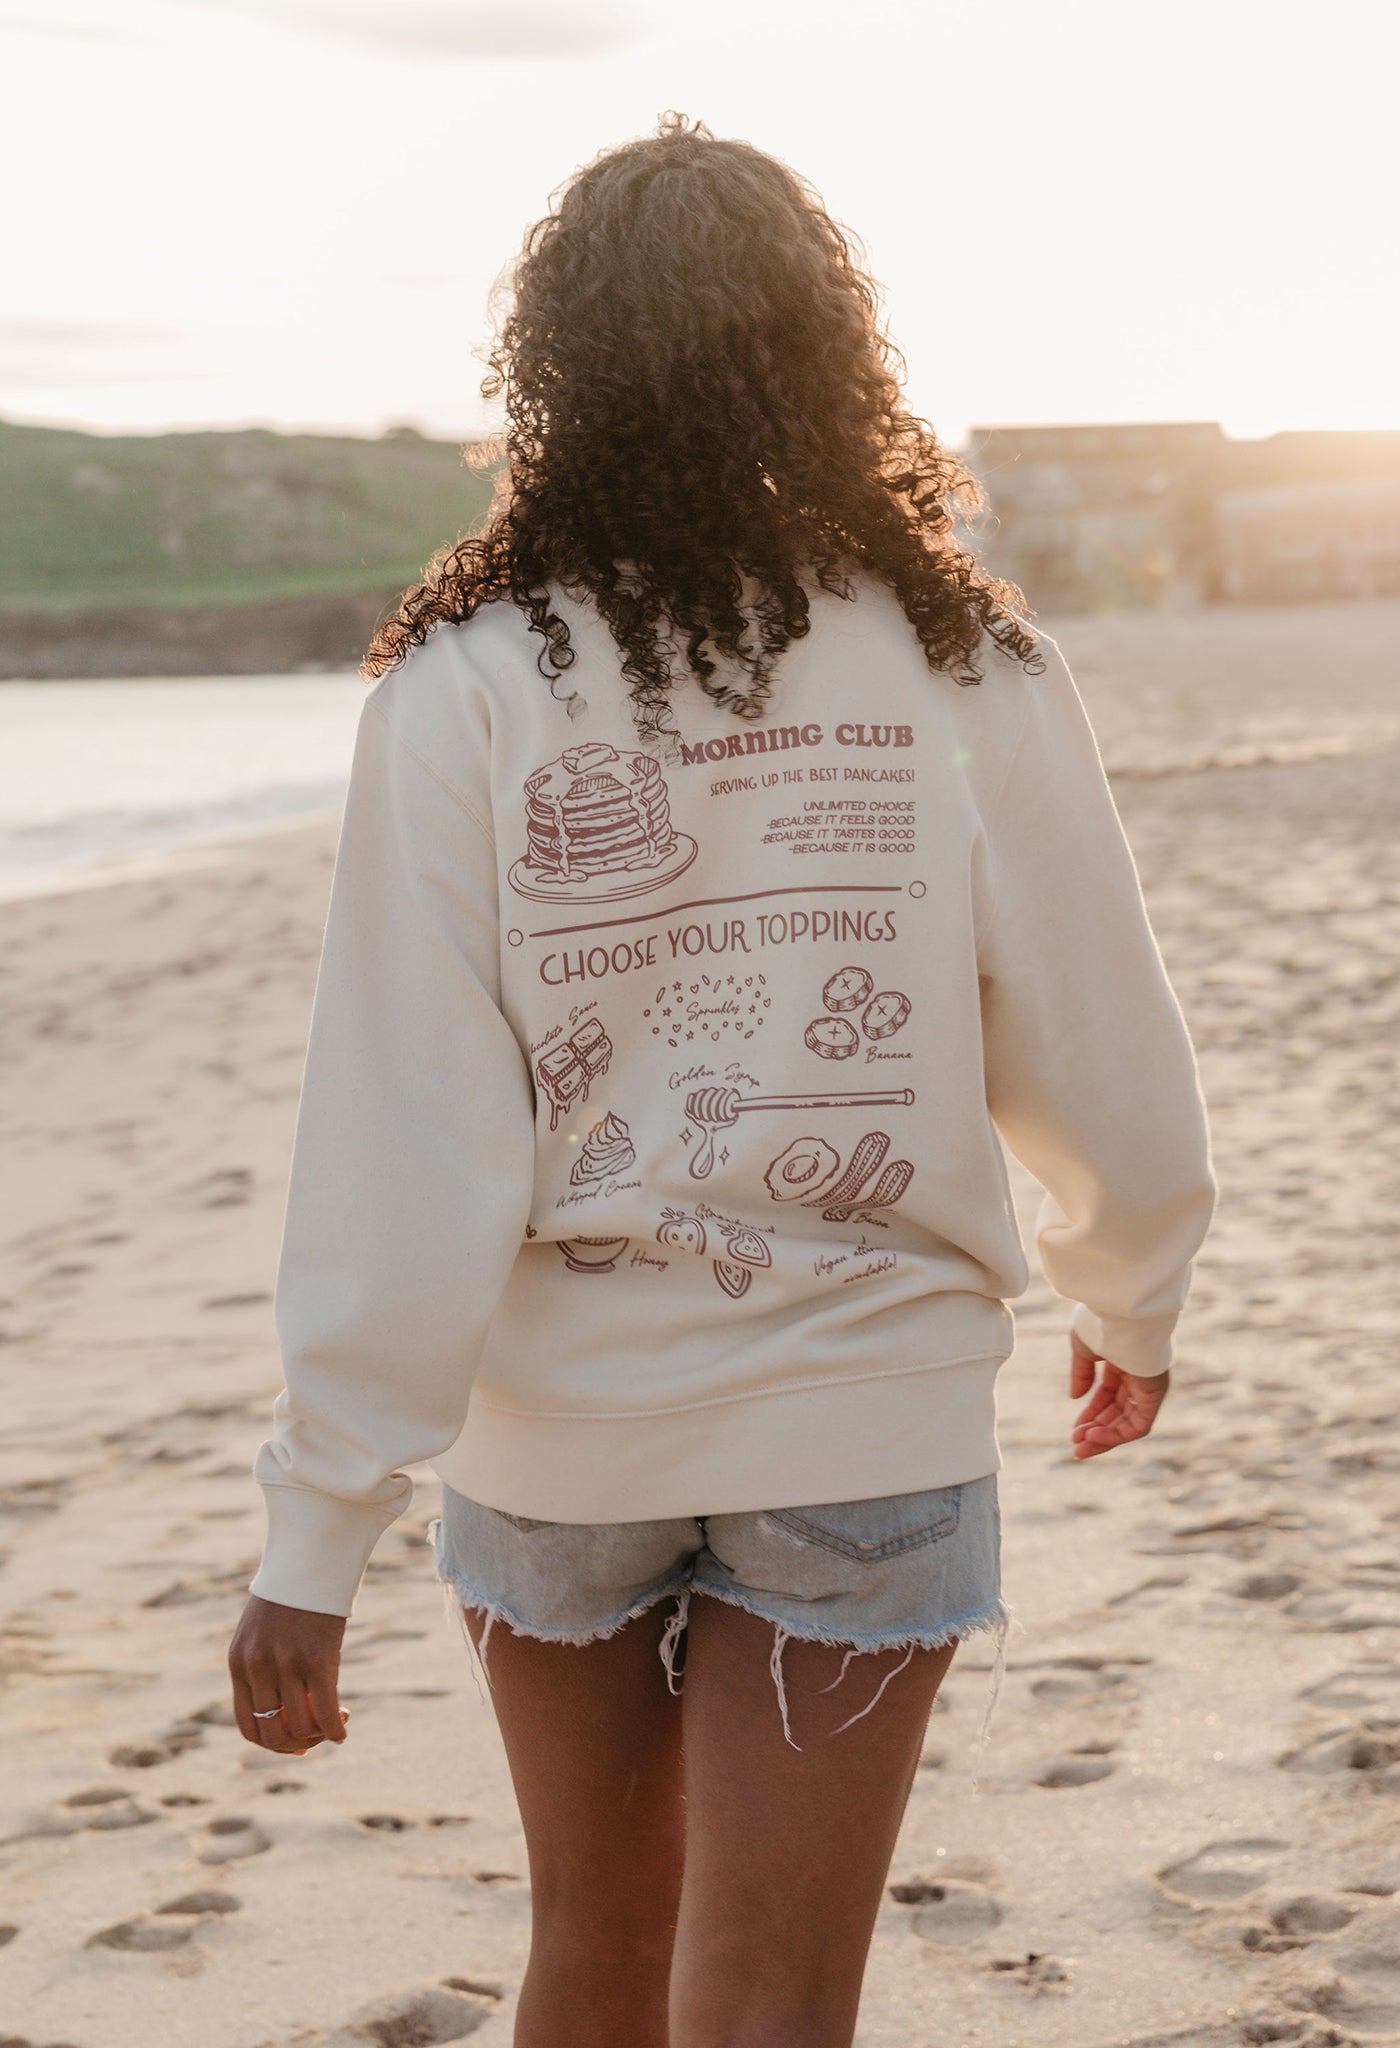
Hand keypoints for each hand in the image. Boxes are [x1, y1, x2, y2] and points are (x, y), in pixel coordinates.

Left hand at [228, 1595, 348, 1753]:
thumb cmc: (292, 1593)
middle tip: (317, 1735)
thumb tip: (284, 1708)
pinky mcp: (317, 1658)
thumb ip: (264, 1666)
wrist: (310, 1556)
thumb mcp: (264, 1631)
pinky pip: (325, 1710)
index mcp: (239, 1662)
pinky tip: (344, 1729)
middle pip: (272, 1732)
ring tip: (337, 1720)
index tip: (295, 1744)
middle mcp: (257, 1667)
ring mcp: (286, 1663)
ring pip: (300, 1725)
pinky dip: (335, 1728)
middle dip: (297, 1743)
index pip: (247, 1724)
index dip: (271, 1743)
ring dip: (319, 1734)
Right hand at [1068, 1332, 1169, 1458]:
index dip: (1091, 1414)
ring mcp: (1148, 1387)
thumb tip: (1075, 1397)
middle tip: (1076, 1447)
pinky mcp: (1155, 1395)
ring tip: (1081, 1448)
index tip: (1075, 1430)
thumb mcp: (1084, 1349)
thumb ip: (1081, 1374)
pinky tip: (1094, 1436)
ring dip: (1105, 1438)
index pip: (1108, 1396)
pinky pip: (1138, 1424)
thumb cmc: (1103, 1324)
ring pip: (1128, 1423)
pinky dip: (1117, 1434)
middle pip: (1118, 1413)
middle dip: (1096, 1431)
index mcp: (1123, 1362)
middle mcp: (1139, 1378)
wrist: (1122, 1315)